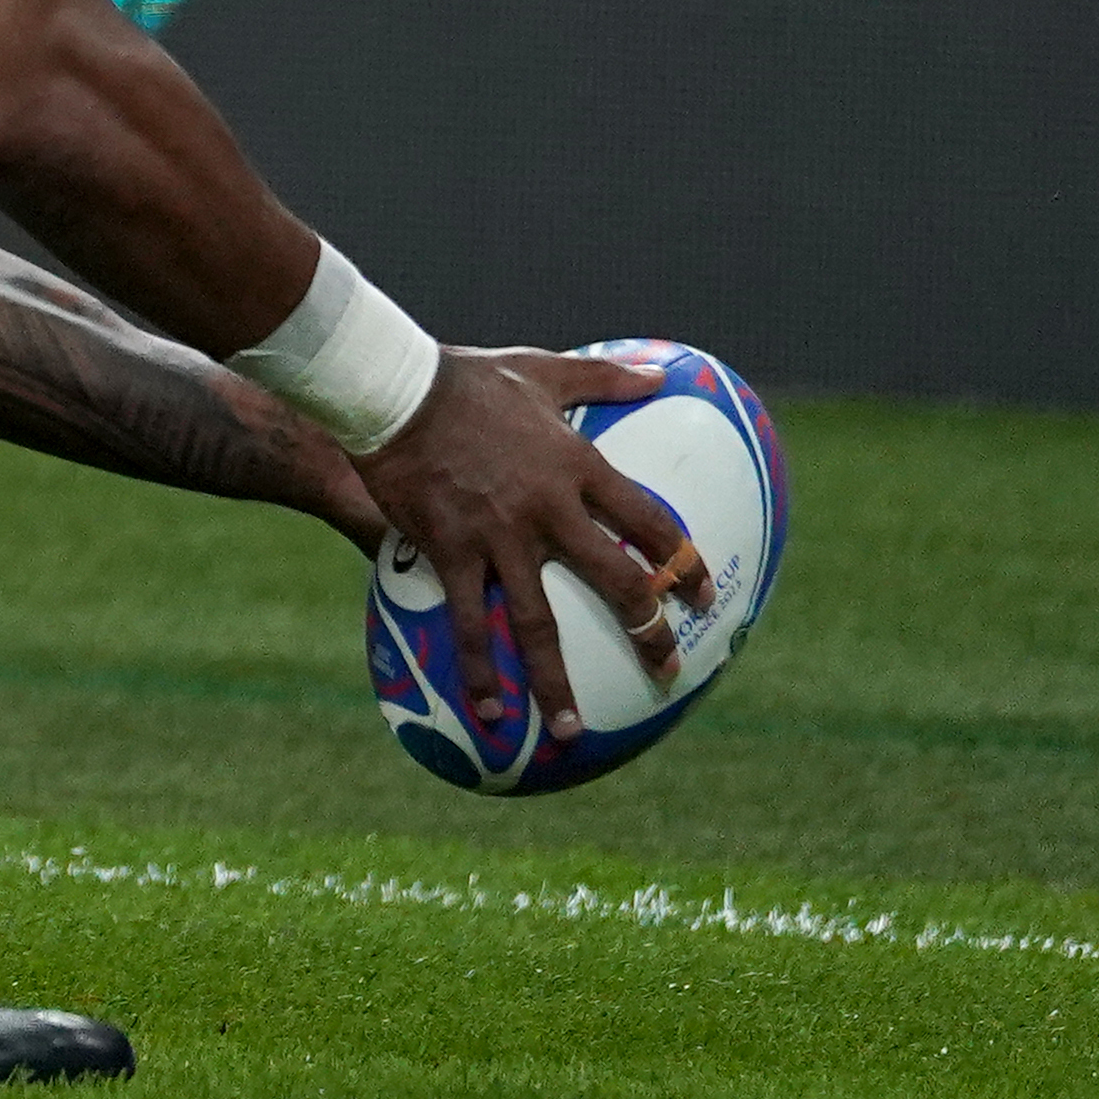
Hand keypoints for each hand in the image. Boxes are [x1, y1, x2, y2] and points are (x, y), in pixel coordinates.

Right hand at [352, 347, 714, 744]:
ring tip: (569, 728)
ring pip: (538, 621)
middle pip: (614, 582)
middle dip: (646, 631)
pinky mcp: (451, 550)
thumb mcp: (542, 370)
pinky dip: (478, 667)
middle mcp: (549, 510)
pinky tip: (487, 708)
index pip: (648, 521)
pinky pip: (468, 620)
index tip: (704, 594)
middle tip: (666, 668)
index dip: (683, 561)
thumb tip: (660, 372)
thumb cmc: (468, 378)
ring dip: (555, 678)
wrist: (394, 389)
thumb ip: (603, 376)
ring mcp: (499, 537)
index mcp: (577, 466)